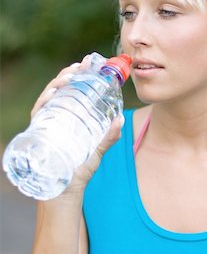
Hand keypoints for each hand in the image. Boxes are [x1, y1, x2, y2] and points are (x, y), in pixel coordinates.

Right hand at [30, 53, 123, 194]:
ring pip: (48, 97)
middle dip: (69, 74)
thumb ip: (109, 137)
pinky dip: (44, 102)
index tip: (89, 62)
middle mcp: (55, 118)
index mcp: (69, 118)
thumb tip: (121, 120)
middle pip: (59, 90)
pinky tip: (53, 93)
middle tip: (82, 64)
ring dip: (58, 83)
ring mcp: (46, 124)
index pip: (72, 91)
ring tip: (71, 75)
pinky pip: (38, 113)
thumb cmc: (79, 170)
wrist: (66, 191)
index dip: (79, 75)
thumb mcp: (98, 151)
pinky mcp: (39, 134)